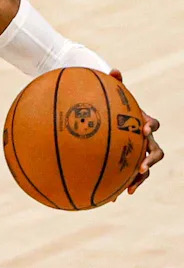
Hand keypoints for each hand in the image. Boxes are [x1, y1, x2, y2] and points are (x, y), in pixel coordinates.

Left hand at [108, 69, 163, 195]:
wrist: (111, 118)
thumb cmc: (112, 105)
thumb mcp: (113, 94)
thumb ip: (114, 83)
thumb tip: (114, 70)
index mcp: (142, 122)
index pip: (152, 124)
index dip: (150, 126)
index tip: (143, 128)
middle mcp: (145, 139)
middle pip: (156, 152)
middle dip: (150, 160)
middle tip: (141, 166)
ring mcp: (139, 153)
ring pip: (146, 168)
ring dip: (140, 178)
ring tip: (129, 189)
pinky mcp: (129, 162)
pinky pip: (130, 176)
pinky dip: (124, 185)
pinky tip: (112, 197)